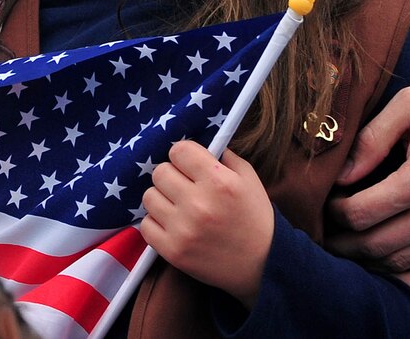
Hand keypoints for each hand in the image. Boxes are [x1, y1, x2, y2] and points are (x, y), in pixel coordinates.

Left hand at [138, 142, 274, 308]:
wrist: (263, 266)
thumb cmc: (255, 218)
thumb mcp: (248, 179)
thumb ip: (223, 156)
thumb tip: (196, 143)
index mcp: (219, 182)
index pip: (179, 150)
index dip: (183, 155)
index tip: (189, 164)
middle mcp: (199, 204)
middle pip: (160, 172)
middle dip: (172, 176)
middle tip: (184, 187)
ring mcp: (184, 230)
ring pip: (149, 196)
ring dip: (162, 199)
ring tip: (178, 206)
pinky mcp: (173, 252)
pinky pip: (146, 225)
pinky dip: (156, 223)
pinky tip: (173, 224)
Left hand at [324, 87, 409, 290]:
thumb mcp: (409, 105)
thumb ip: (371, 140)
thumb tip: (340, 176)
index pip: (361, 212)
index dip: (335, 213)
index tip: (327, 205)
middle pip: (376, 244)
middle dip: (344, 242)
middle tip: (329, 234)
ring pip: (402, 264)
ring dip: (370, 261)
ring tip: (353, 248)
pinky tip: (390, 269)